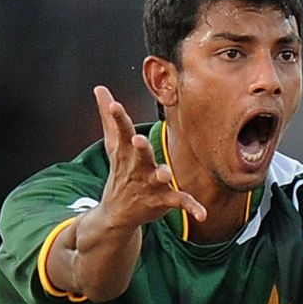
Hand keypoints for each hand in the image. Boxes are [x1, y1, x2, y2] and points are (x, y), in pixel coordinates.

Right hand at [93, 86, 205, 226]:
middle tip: (137, 139)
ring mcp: (150, 184)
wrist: (116, 214)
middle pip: (139, 155)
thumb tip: (100, 88)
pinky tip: (202, 214)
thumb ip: (110, 118)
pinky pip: (180, 201)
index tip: (114, 104)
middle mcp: (138, 168)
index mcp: (127, 152)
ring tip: (164, 175)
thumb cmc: (120, 172)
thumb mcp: (113, 145)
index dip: (118, 118)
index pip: (122, 132)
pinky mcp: (164, 200)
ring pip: (158, 178)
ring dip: (161, 175)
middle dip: (139, 147)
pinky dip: (192, 207)